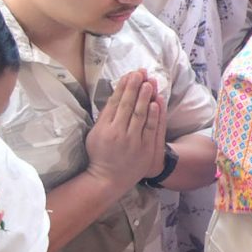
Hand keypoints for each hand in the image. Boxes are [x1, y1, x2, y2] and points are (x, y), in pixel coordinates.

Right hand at [82, 69, 167, 186]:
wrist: (108, 178)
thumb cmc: (100, 154)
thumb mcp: (95, 134)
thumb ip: (104, 116)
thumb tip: (114, 96)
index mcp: (104, 128)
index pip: (115, 102)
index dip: (123, 87)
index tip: (129, 74)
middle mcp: (117, 133)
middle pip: (128, 105)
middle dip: (135, 87)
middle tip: (140, 72)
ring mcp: (132, 141)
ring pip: (140, 115)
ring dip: (145, 97)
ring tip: (149, 82)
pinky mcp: (144, 149)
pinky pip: (150, 129)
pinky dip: (154, 115)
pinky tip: (156, 103)